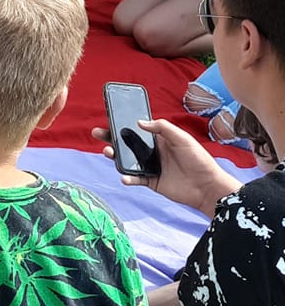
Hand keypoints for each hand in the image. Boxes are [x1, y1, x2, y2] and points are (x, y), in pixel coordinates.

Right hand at [94, 117, 237, 213]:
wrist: (207, 186)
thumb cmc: (199, 160)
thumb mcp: (183, 138)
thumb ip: (163, 128)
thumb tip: (140, 122)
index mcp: (159, 139)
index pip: (137, 129)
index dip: (123, 125)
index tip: (109, 119)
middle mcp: (153, 152)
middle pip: (127, 144)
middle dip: (111, 138)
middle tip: (97, 133)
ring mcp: (151, 167)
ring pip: (127, 161)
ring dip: (115, 157)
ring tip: (108, 153)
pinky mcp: (151, 182)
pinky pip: (135, 179)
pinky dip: (128, 178)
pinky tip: (125, 177)